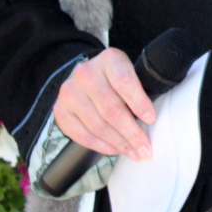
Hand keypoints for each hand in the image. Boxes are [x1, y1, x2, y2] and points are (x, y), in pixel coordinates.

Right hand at [53, 47, 155, 161]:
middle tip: (145, 149)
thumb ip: (142, 90)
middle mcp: (86, 73)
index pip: (124, 81)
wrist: (88, 77)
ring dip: (118, 143)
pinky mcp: (60, 110)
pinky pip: (81, 134)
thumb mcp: (133, 73)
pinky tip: (115, 149)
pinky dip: (100, 145)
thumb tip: (152, 121)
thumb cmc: (118, 79)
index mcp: (109, 59)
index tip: (151, 120)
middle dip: (132, 133)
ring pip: (97, 125)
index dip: (139, 103)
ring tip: (134, 152)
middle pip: (111, 109)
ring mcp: (69, 92)